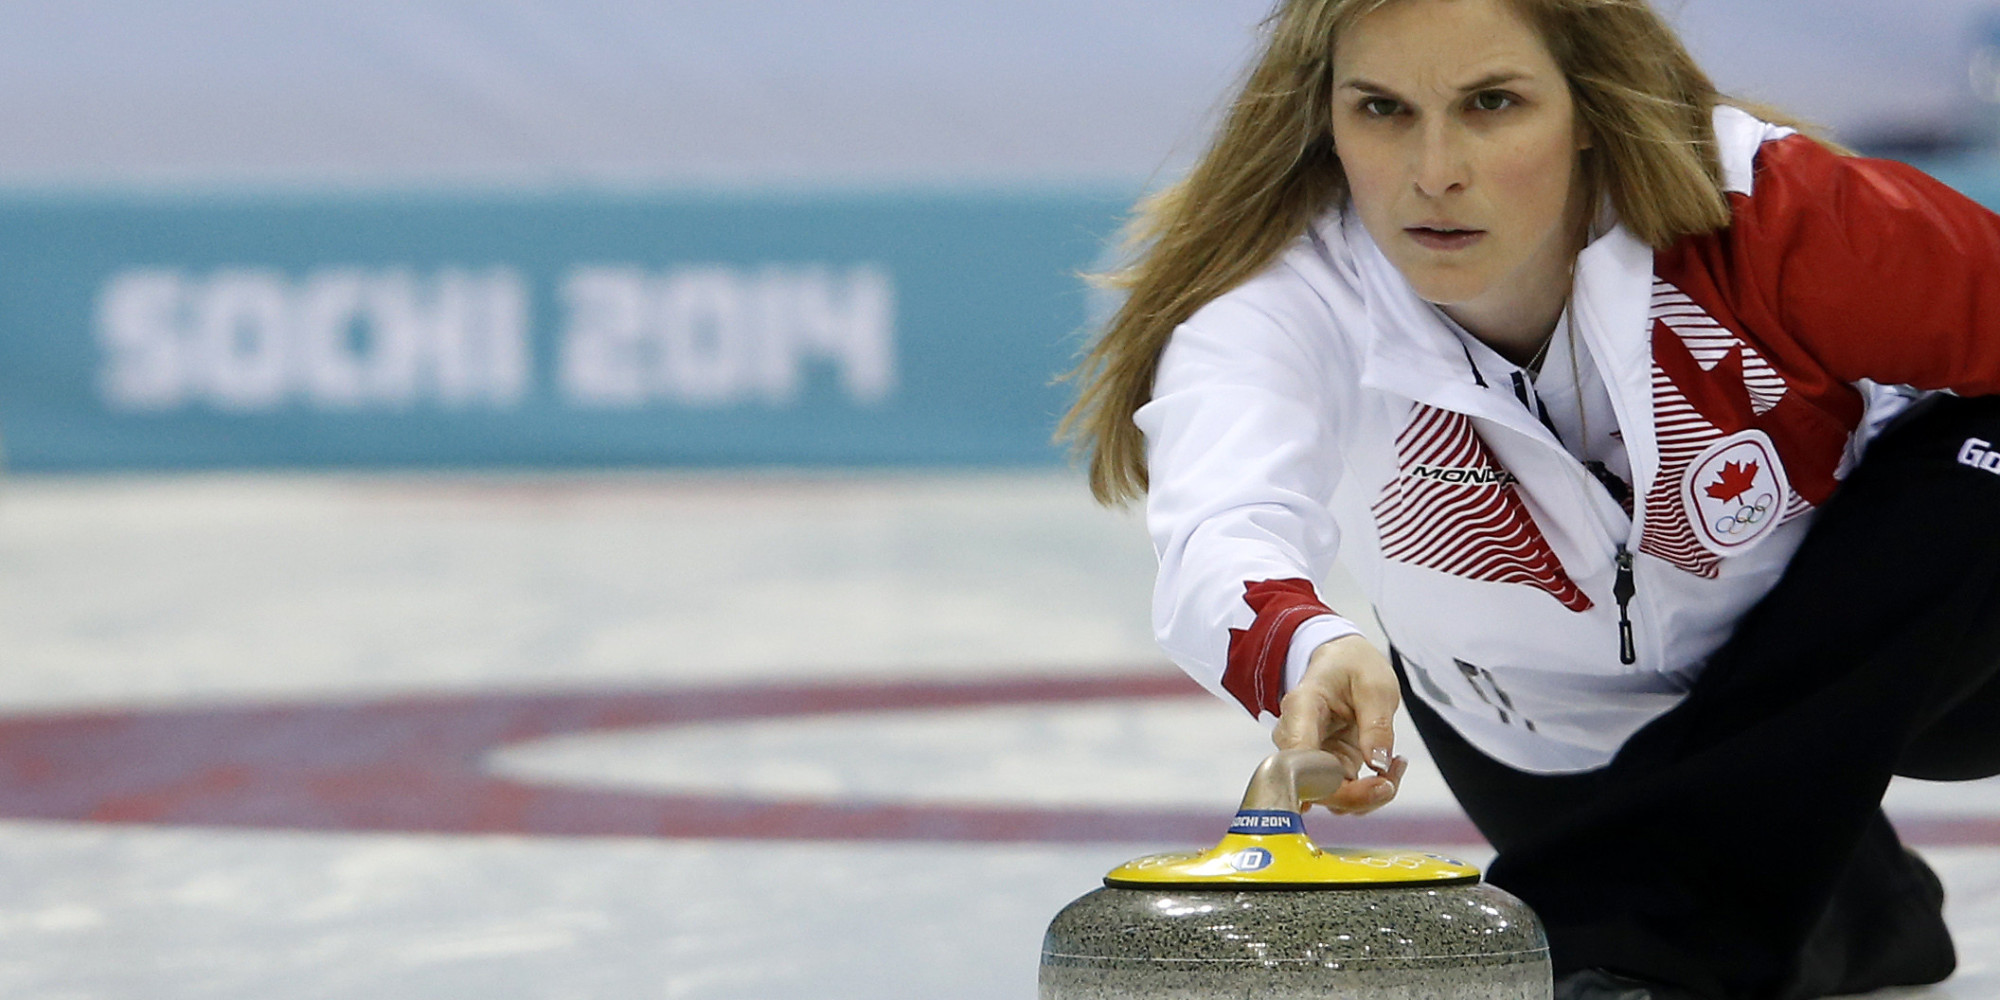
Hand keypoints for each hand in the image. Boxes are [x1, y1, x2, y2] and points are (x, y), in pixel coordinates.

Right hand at [1271, 634, 1405, 814]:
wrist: (1343, 663)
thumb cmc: (1353, 666)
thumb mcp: (1376, 685)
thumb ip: (1376, 724)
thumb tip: (1377, 764)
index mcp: (1301, 708)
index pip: (1299, 759)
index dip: (1329, 784)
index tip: (1376, 782)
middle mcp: (1296, 738)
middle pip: (1312, 787)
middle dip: (1357, 796)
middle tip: (1392, 781)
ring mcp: (1309, 757)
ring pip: (1329, 797)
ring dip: (1368, 796)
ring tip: (1396, 766)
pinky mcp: (1326, 768)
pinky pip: (1343, 793)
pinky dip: (1370, 791)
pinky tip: (1389, 767)